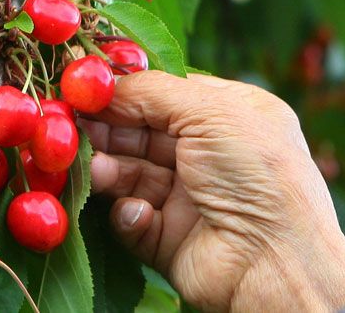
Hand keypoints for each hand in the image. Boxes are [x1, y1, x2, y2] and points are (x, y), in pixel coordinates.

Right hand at [80, 71, 344, 311]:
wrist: (275, 262)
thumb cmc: (256, 172)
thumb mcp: (212, 112)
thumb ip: (153, 91)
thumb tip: (103, 81)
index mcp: (232, 115)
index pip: (168, 93)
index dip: (127, 91)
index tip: (84, 88)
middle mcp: (212, 153)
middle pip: (143, 132)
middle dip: (107, 129)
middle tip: (69, 126)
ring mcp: (190, 197)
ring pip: (132, 173)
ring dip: (110, 169)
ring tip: (97, 169)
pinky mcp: (170, 238)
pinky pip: (133, 218)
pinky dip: (129, 213)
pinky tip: (138, 212)